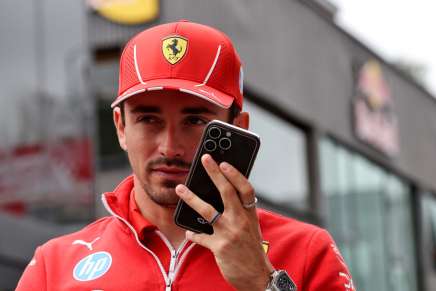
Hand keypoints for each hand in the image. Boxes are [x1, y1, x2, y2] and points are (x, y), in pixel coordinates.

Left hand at [175, 154, 272, 290]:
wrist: (257, 276)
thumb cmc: (251, 250)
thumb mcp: (251, 227)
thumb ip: (239, 212)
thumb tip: (222, 195)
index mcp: (250, 214)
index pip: (245, 188)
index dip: (235, 174)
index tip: (224, 163)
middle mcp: (241, 220)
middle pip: (226, 192)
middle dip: (214, 173)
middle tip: (205, 159)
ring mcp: (230, 233)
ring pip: (207, 210)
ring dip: (191, 198)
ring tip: (180, 188)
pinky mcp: (220, 247)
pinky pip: (200, 236)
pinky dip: (193, 233)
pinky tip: (189, 232)